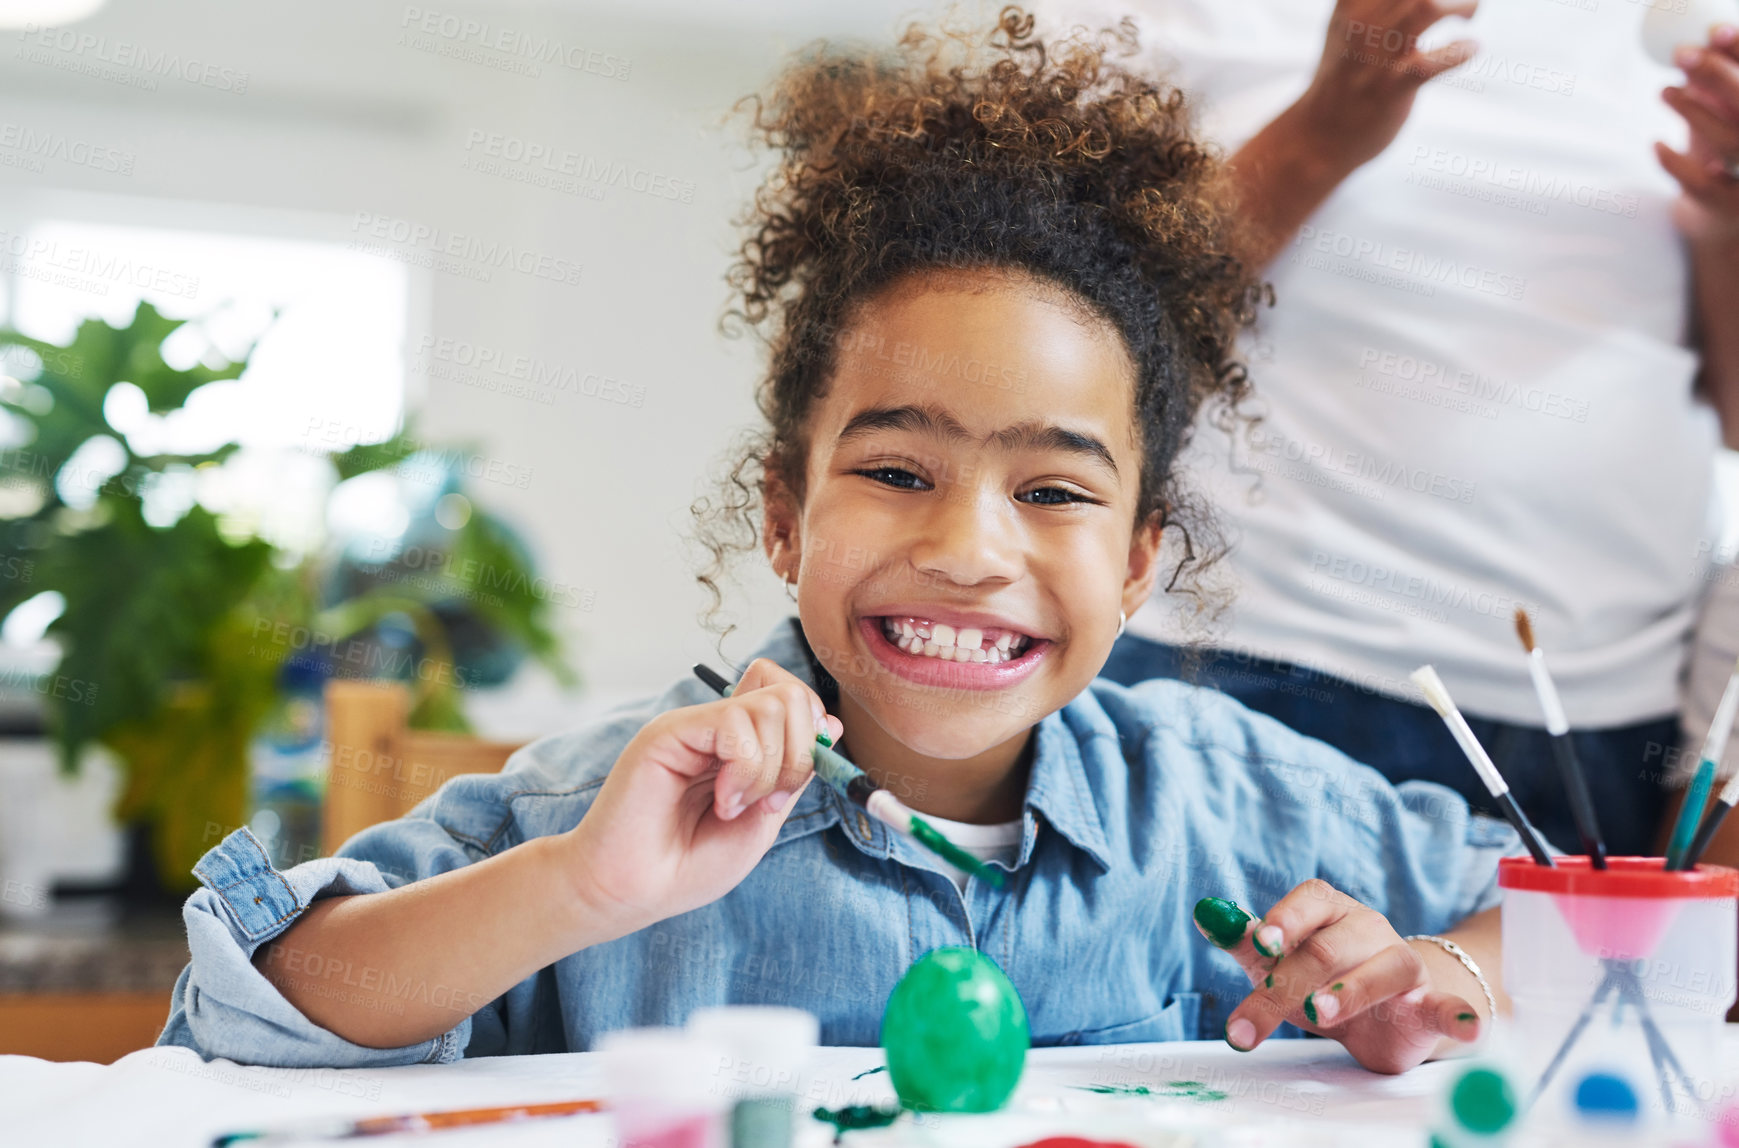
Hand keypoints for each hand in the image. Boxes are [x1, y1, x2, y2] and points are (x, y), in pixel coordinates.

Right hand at [562, 658, 843, 937]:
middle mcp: (719, 725)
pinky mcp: (671, 729)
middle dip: (800, 754)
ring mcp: (695, 723)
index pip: (795, 696)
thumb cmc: (689, 864)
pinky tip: (722, 800)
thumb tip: (829, 724)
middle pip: (793, 694)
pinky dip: (745, 769)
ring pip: (774, 704)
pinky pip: (737, 723)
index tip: (790, 787)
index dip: (812, 735)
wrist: (634, 891)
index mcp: (742, 743)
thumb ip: (793, 773)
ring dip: (770, 768)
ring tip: (734, 806)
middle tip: (765, 801)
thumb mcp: (762, 821)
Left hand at [1194, 881, 1482, 1074]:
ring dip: (1351, 991)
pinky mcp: (1431, 1005)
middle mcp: (1369, 930)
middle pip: (1328, 948)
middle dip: (1287, 983)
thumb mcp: (1279, 962)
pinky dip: (1459, 1014)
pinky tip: (1462, 1023)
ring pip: (1383, 969)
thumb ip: (1247, 941)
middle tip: (1255, 1015)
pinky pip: (1448, 1006)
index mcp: (1330, 911)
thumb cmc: (1323, 978)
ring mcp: (1404, 966)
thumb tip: (1205, 915)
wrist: (1386, 1013)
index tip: (1262, 944)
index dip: (1286, 919)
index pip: (1310, 901)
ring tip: (1319, 1014)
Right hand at [1295, 0, 1479, 171]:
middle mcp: (1362, 24)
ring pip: (1427, 7)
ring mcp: (1376, 57)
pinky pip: (1434, 62)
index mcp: (1352, 4)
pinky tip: (1470, 48)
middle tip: (1466, 2)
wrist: (1319, 135)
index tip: (1435, 0)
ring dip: (1462, 4)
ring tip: (1470, 13)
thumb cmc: (1342, 77)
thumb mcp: (1346, 26)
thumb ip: (1369, 3)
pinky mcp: (1391, 89)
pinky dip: (1463, 50)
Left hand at [1659, 26, 1738, 241]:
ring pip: (1728, 142)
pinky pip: (1697, 182)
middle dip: (1719, 75)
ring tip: (1664, 90)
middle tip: (1682, 54)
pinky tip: (1657, 143)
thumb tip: (1693, 46)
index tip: (1717, 31)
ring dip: (1693, 111)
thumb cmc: (1723, 153)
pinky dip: (1673, 161)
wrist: (1722, 218)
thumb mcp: (1724, 115)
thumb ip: (1715, 86)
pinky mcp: (1721, 204)